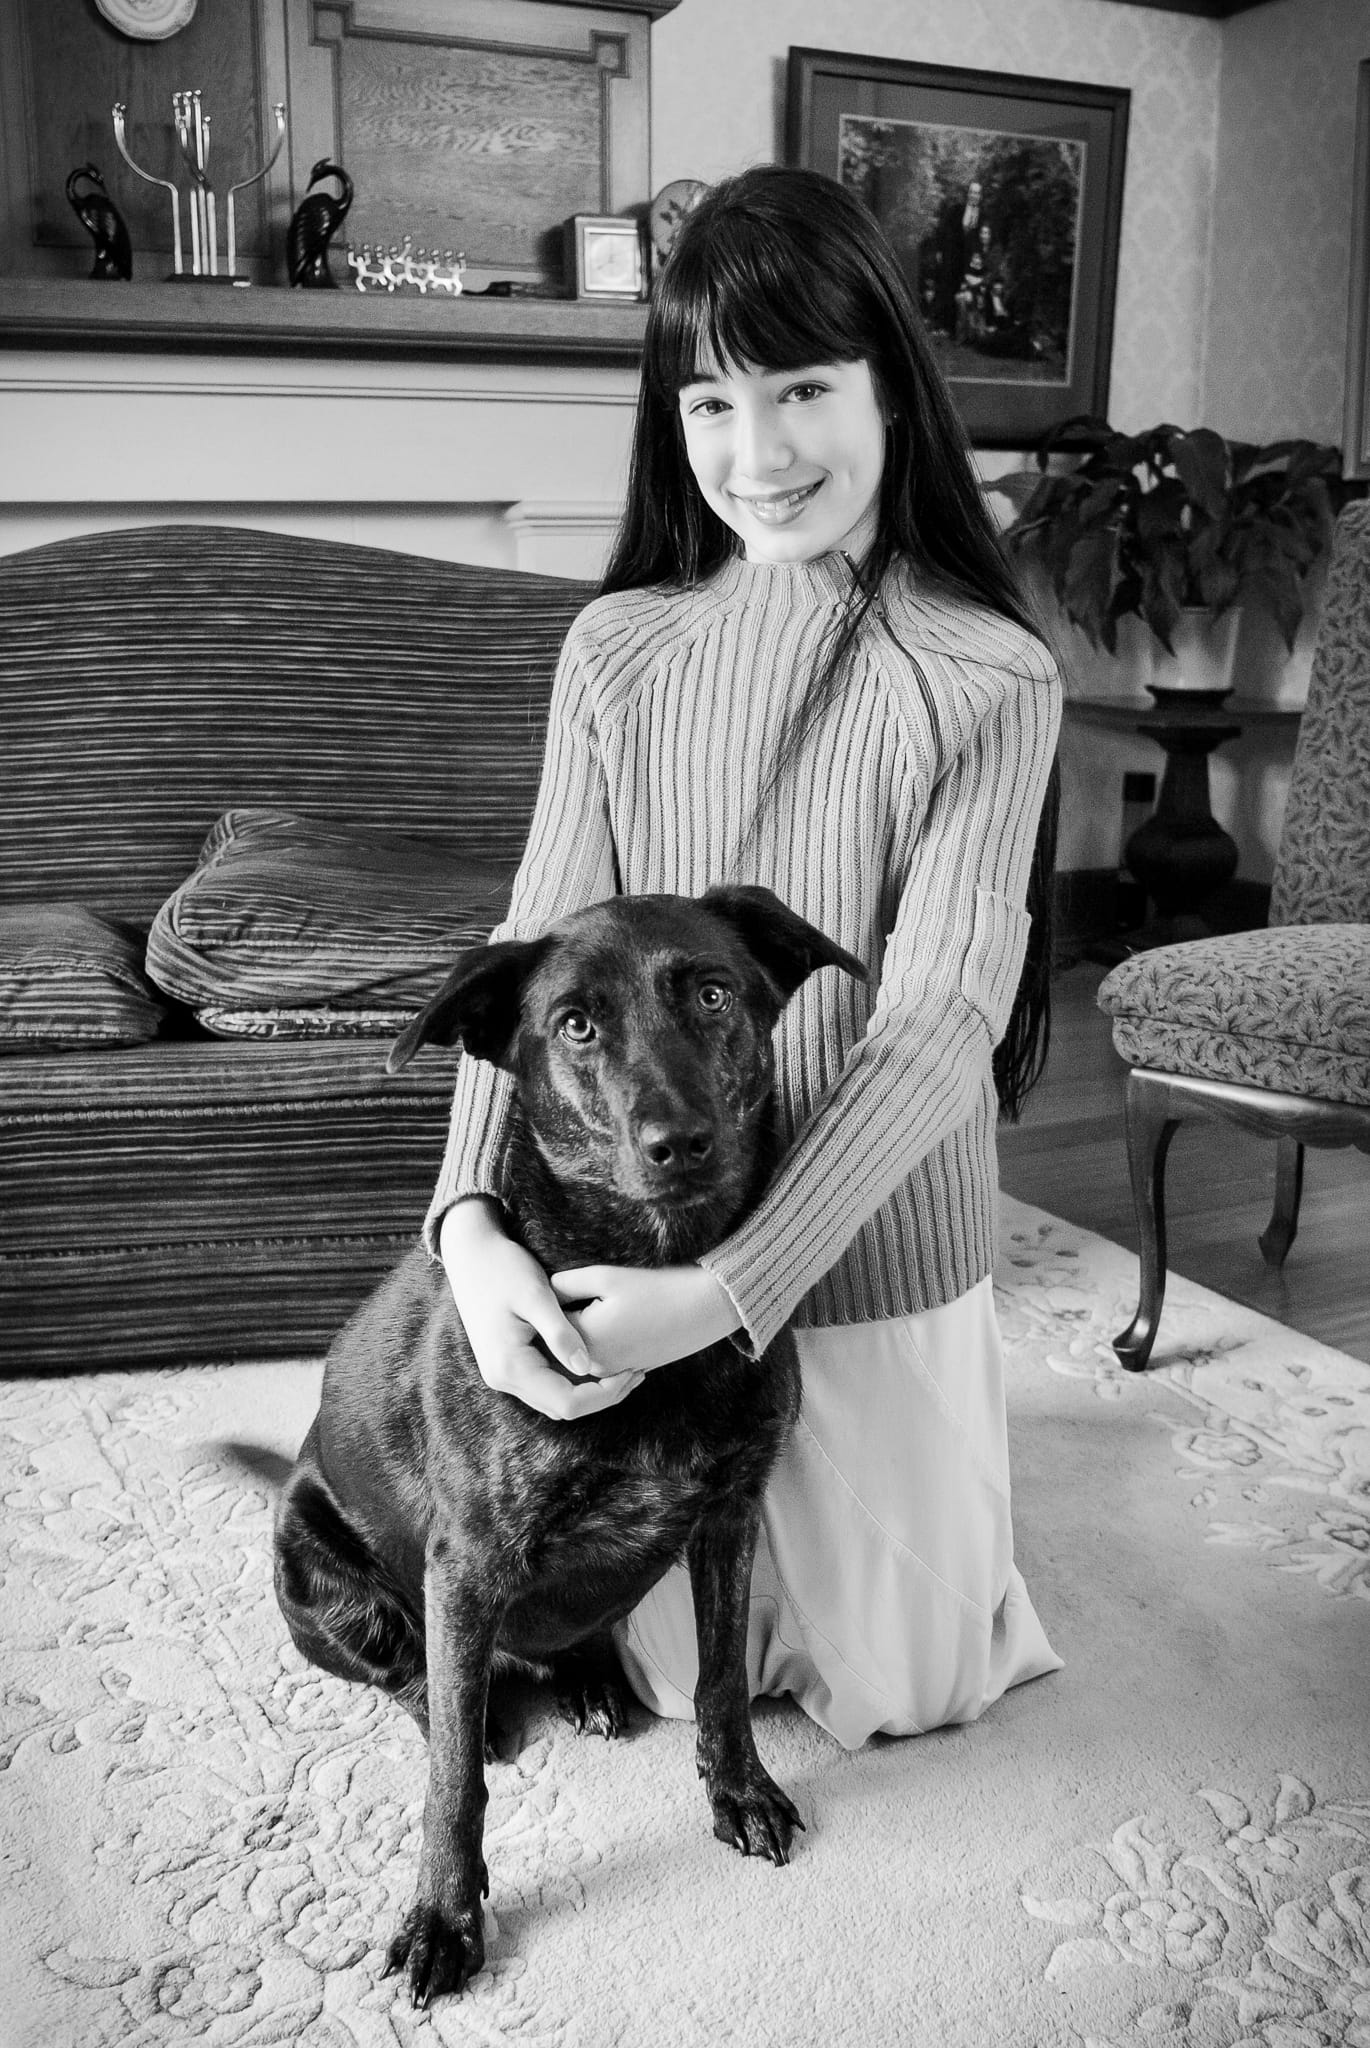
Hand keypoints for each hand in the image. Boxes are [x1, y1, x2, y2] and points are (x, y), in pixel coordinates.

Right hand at [439, 1199, 644, 1421]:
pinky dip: (573, 1378)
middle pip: (562, 1407)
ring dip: (588, 1390)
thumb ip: (560, 1333)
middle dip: (601, 1395)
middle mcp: (503, 1378)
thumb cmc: (503, 1267)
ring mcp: (503, 1373)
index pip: (567, 1402)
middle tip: (635, 1372)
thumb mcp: (536, 1295)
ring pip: (555, 1399)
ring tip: (622, 1367)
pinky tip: (596, 1357)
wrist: (470, 1253)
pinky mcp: (508, 1363)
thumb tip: (586, 1367)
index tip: (632, 1371)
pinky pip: (547, 1383)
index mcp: (510, 1366)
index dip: (604, 1395)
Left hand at [549, 1263, 741, 1377]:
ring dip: (574, 1335)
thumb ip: (565, 1283)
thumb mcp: (604, 1276)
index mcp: (584, 1339)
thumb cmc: (655, 1288)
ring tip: (582, 1307)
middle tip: (558, 1295)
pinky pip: (596, 1361)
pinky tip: (603, 1321)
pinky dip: (593, 1345)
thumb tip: (540, 1290)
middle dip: (555, 1322)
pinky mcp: (627, 1372)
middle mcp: (593, 1364)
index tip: (546, 1284)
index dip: (545, 1301)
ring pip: (576, 1354)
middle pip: (558, 1344)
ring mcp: (612, 1372)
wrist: (703, 1309)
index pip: (545, 1323)